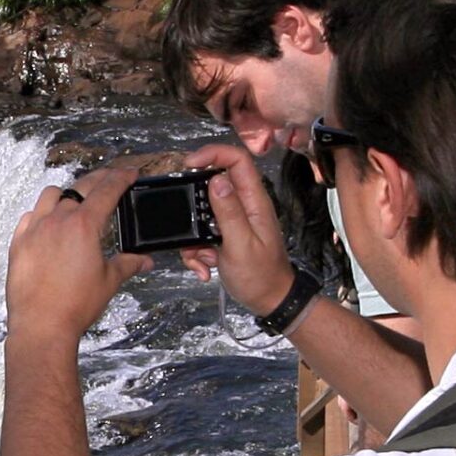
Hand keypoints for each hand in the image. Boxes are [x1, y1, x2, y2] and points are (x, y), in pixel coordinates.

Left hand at [5, 161, 152, 346]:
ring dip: (67, 193)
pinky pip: (30, 216)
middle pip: (81, 187)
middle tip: (112, 178)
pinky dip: (42, 213)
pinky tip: (48, 223)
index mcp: (84, 225)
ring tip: (77, 200)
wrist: (41, 325)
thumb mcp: (109, 282)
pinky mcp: (18, 242)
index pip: (107, 190)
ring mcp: (34, 229)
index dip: (122, 177)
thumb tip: (144, 260)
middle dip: (100, 179)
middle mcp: (57, 220)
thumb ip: (128, 264)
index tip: (130, 172)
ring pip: (50, 195)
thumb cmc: (75, 305)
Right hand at [181, 144, 291, 315]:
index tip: (189, 166)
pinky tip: (204, 267)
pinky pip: (200, 233)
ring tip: (202, 257)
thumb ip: (229, 212)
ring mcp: (232, 220)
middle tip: (186, 221)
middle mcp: (244, 206)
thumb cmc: (261, 276)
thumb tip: (216, 180)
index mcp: (254, 202)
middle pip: (212, 184)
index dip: (212, 154)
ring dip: (192, 236)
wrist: (269, 301)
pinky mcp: (223, 235)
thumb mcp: (241, 245)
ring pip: (201, 211)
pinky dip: (195, 251)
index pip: (237, 160)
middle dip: (193, 204)